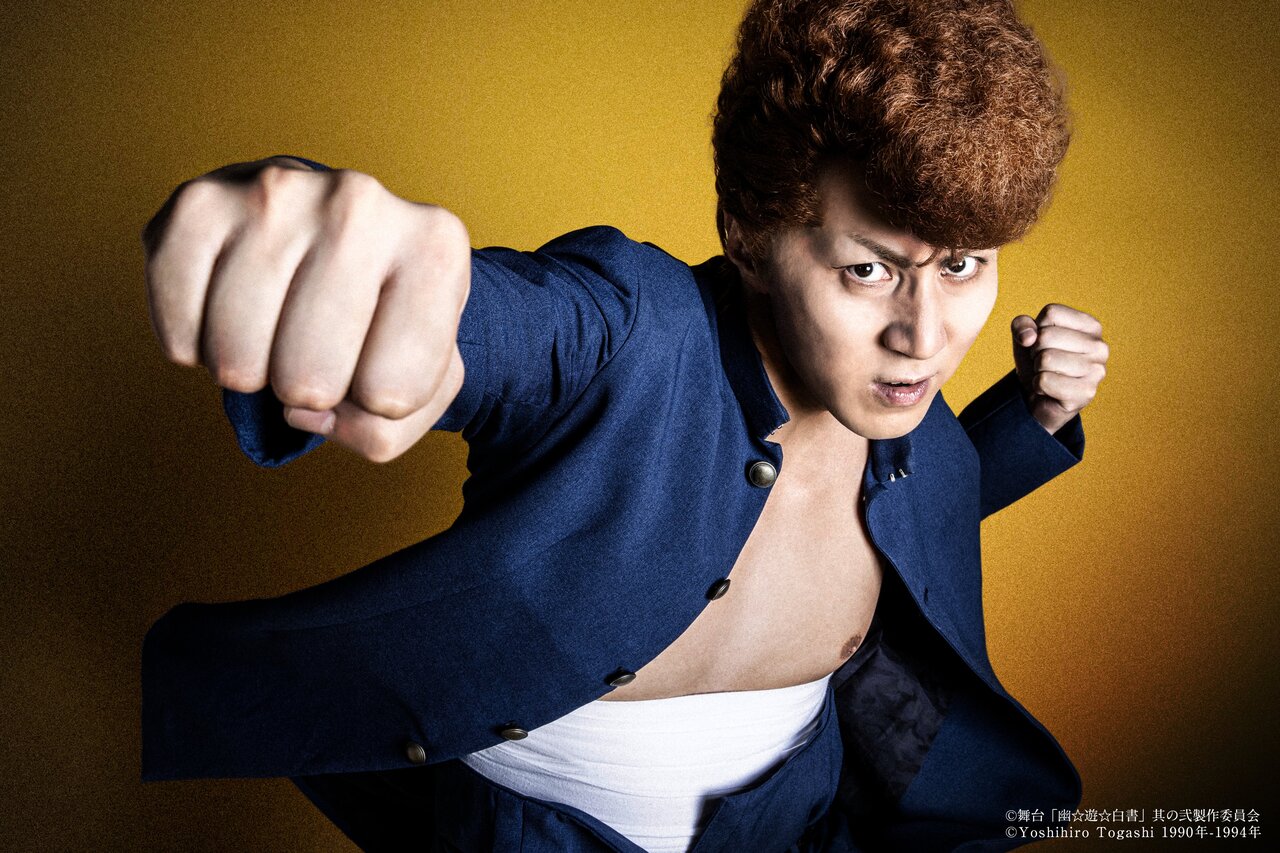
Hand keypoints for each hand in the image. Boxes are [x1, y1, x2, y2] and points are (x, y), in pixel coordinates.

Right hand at [142, 156, 470, 462]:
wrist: (337, 236)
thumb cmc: (384, 320)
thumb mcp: (421, 384)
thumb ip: (382, 428)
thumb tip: (303, 412)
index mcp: (435, 245)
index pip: (392, 394)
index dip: (379, 402)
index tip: (381, 357)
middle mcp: (360, 204)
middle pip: (309, 381)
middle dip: (311, 391)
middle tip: (320, 347)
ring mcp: (276, 193)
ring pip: (238, 362)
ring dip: (252, 371)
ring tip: (278, 327)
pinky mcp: (198, 203)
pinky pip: (179, 332)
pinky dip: (196, 347)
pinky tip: (229, 311)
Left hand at [1009, 304, 1107, 434]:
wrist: (1040, 398)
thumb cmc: (1038, 361)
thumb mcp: (1026, 336)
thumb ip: (1021, 325)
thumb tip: (1028, 337)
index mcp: (1091, 326)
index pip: (1051, 313)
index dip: (1037, 329)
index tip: (1044, 343)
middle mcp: (1100, 346)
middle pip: (1046, 336)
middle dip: (1035, 352)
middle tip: (1044, 363)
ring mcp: (1096, 371)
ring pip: (1045, 359)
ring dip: (1037, 370)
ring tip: (1048, 375)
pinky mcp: (1086, 393)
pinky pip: (1045, 381)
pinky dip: (1038, 386)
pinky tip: (1049, 390)